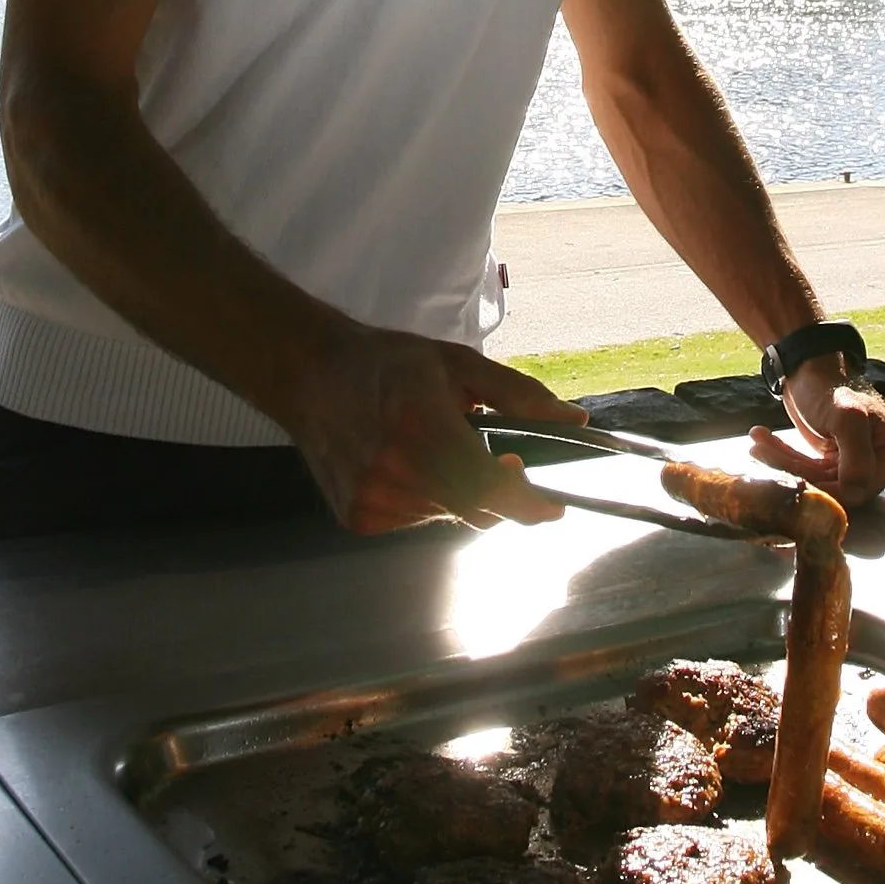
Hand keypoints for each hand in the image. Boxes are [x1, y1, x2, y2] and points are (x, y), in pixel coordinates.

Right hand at [280, 324, 588, 535]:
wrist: (309, 374)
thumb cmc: (388, 363)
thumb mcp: (459, 365)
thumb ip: (520, 396)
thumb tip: (575, 421)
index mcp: (423, 427)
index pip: (491, 488)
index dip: (528, 502)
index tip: (553, 504)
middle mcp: (395, 472)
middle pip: (475, 508)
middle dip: (496, 490)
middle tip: (496, 458)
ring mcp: (372, 501)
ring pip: (448, 516)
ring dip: (459, 493)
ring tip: (436, 449)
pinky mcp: (357, 518)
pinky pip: (417, 520)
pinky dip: (428, 499)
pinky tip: (408, 466)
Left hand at [750, 353, 884, 510]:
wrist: (810, 367)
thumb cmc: (831, 386)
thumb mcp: (847, 417)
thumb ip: (857, 456)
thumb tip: (856, 491)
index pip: (860, 489)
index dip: (824, 487)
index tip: (789, 472)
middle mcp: (884, 465)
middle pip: (836, 487)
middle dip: (796, 470)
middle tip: (761, 452)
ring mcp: (860, 465)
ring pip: (817, 480)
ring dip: (783, 463)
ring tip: (757, 443)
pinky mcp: (836, 464)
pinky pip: (809, 472)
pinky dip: (784, 459)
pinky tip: (762, 445)